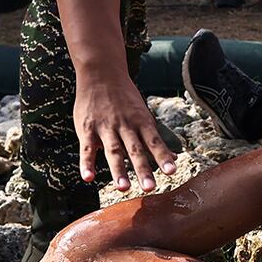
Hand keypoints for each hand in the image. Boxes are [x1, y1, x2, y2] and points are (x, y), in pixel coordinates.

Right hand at [73, 66, 178, 191]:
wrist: (100, 72)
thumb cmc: (124, 98)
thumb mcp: (143, 114)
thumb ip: (154, 138)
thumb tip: (174, 158)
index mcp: (141, 121)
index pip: (154, 141)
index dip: (163, 156)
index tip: (172, 171)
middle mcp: (125, 125)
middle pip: (135, 150)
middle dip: (142, 169)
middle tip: (150, 188)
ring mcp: (105, 127)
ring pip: (113, 151)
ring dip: (118, 170)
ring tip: (123, 188)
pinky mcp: (87, 129)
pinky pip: (87, 148)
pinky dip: (87, 163)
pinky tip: (88, 178)